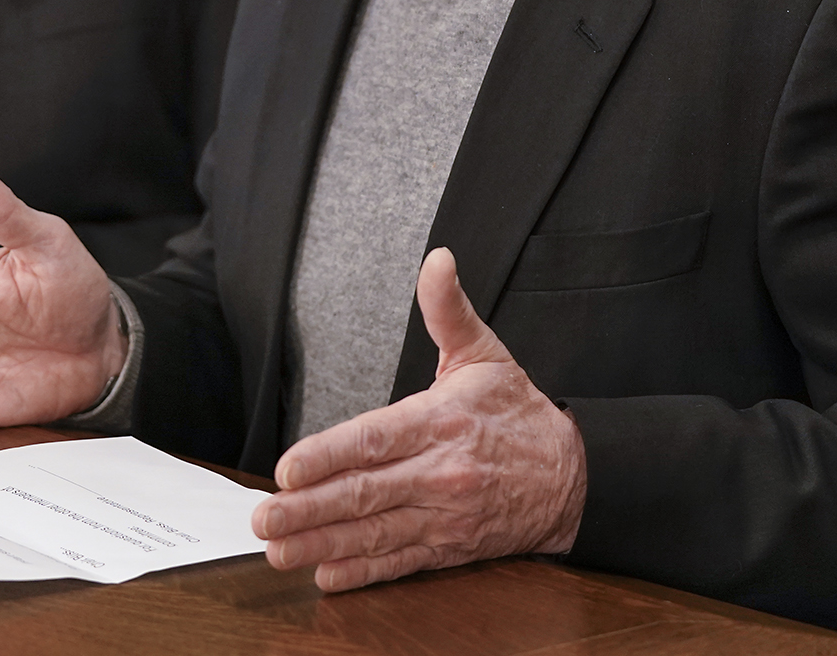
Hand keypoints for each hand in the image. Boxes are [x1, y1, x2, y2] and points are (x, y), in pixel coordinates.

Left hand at [250, 247, 585, 591]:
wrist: (573, 476)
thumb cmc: (518, 413)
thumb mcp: (485, 352)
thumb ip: (448, 309)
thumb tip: (438, 261)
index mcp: (440, 422)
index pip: (375, 441)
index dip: (328, 456)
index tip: (288, 469)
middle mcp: (439, 473)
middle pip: (365, 494)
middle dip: (309, 509)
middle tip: (264, 518)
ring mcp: (444, 515)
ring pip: (374, 534)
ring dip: (322, 545)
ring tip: (278, 549)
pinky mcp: (449, 547)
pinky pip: (400, 563)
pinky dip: (362, 574)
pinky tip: (326, 576)